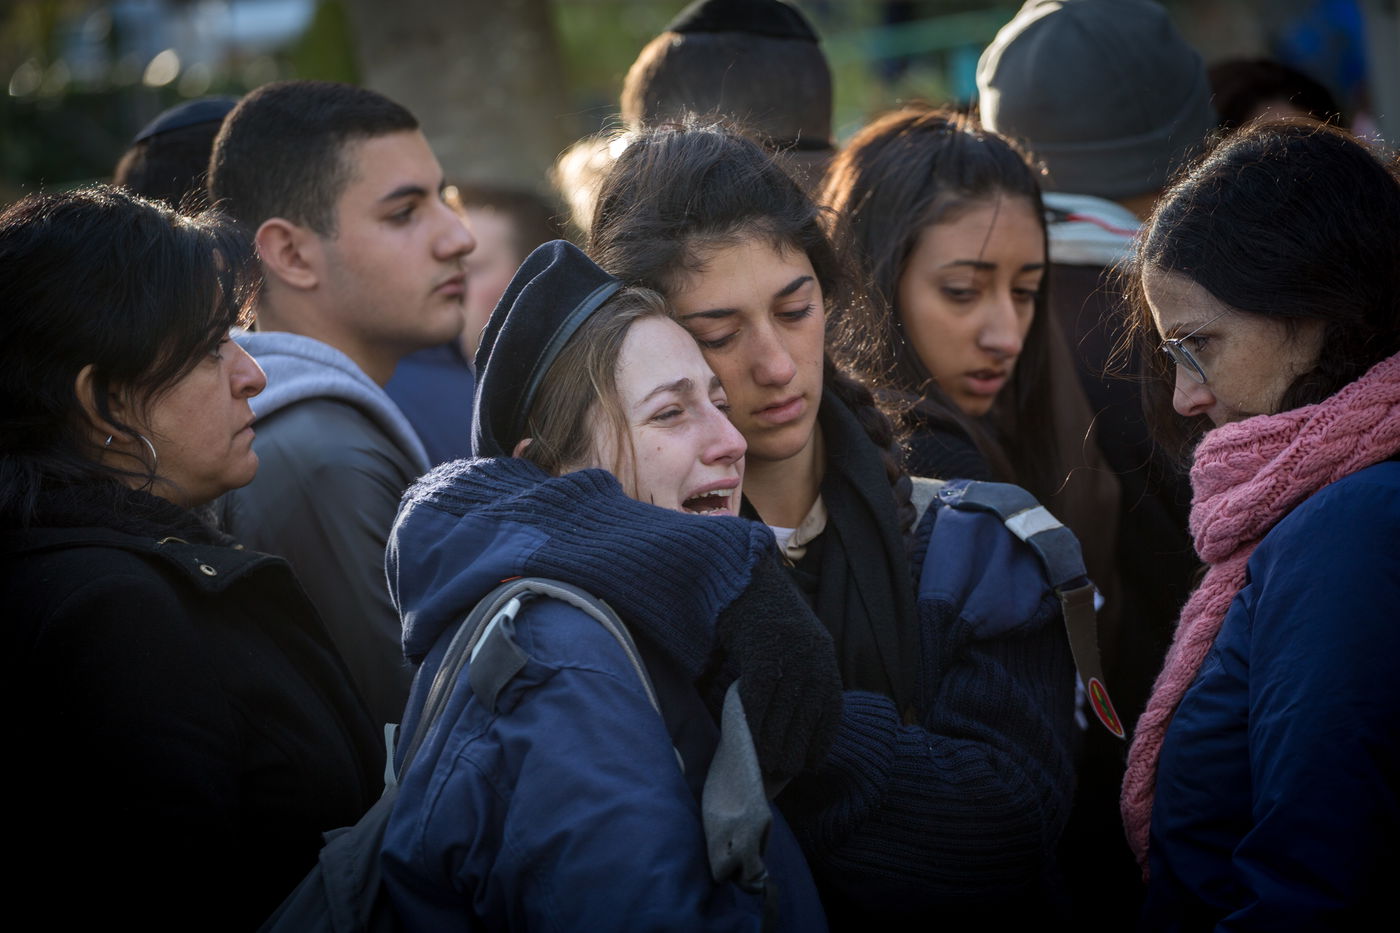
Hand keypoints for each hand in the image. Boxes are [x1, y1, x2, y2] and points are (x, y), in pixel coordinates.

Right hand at [713, 553, 842, 787]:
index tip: (808, 764)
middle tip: (776, 771)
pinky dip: (751, 729)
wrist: (746, 583)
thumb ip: (807, 679)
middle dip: (790, 755)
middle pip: (803, 727)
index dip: (818, 745)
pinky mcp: (761, 662)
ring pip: (779, 724)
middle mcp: (813, 665)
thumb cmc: (771, 619)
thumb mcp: (803, 645)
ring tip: (761, 766)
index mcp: (826, 662)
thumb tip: (799, 725)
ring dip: (769, 750)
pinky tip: (745, 743)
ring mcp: (788, 663)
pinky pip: (756, 708)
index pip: (830, 717)